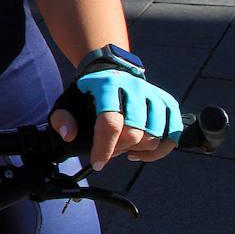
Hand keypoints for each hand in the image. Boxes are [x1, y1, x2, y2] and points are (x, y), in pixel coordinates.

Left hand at [51, 63, 181, 170]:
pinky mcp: (167, 102)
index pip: (111, 122)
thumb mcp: (68, 102)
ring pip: (154, 136)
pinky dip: (159, 150)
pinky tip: (140, 151)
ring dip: (137, 150)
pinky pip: (172, 135)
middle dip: (118, 150)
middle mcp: (135, 87)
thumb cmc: (88, 93)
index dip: (105, 147)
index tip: (97, 163)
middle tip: (107, 150)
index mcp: (108, 85)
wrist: (110, 70)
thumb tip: (69, 135)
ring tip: (122, 148)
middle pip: (135, 133)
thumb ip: (62, 119)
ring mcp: (154, 94)